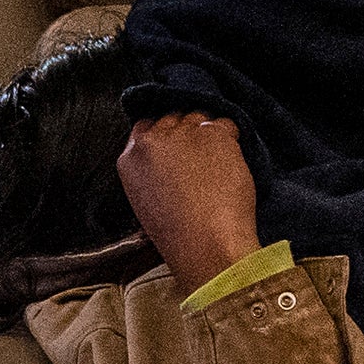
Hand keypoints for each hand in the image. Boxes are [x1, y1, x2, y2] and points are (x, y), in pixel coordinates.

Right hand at [120, 113, 262, 294]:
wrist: (207, 245)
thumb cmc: (180, 236)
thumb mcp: (147, 201)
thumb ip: (152, 170)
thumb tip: (172, 157)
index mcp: (130, 159)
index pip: (145, 127)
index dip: (164, 135)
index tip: (176, 148)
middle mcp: (153, 140)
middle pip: (172, 118)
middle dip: (186, 133)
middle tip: (201, 160)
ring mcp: (184, 134)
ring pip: (199, 118)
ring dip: (209, 135)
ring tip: (217, 166)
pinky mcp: (214, 134)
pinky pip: (227, 125)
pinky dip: (232, 140)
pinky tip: (230, 166)